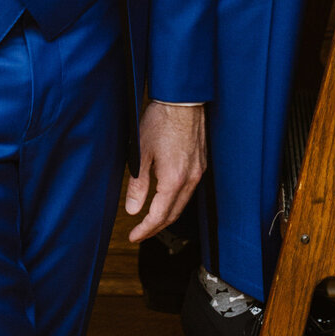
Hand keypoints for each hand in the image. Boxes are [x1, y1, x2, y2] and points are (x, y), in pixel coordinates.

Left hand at [125, 101, 205, 242]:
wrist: (183, 99)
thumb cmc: (161, 120)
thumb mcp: (141, 152)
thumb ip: (138, 184)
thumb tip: (133, 210)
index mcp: (174, 179)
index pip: (159, 216)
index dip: (145, 229)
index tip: (133, 236)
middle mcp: (190, 179)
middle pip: (173, 214)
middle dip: (156, 227)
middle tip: (140, 233)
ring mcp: (199, 171)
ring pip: (183, 203)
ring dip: (167, 215)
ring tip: (151, 219)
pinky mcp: (201, 163)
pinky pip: (189, 190)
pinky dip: (176, 200)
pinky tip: (166, 197)